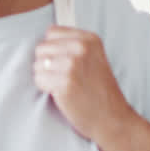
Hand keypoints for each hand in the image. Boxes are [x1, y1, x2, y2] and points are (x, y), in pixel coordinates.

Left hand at [33, 25, 135, 141]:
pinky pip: (39, 79)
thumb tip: (44, 41)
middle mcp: (81, 48)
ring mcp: (73, 64)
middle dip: (47, 64)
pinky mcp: (65, 82)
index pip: (51, 32)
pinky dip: (46, 88)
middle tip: (64, 77)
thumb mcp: (94, 58)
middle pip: (41, 48)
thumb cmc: (99, 91)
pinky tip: (62, 93)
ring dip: (46, 77)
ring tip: (64, 85)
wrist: (112, 117)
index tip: (64, 62)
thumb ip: (73, 46)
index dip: (53, 49)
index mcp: (89, 39)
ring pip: (38, 65)